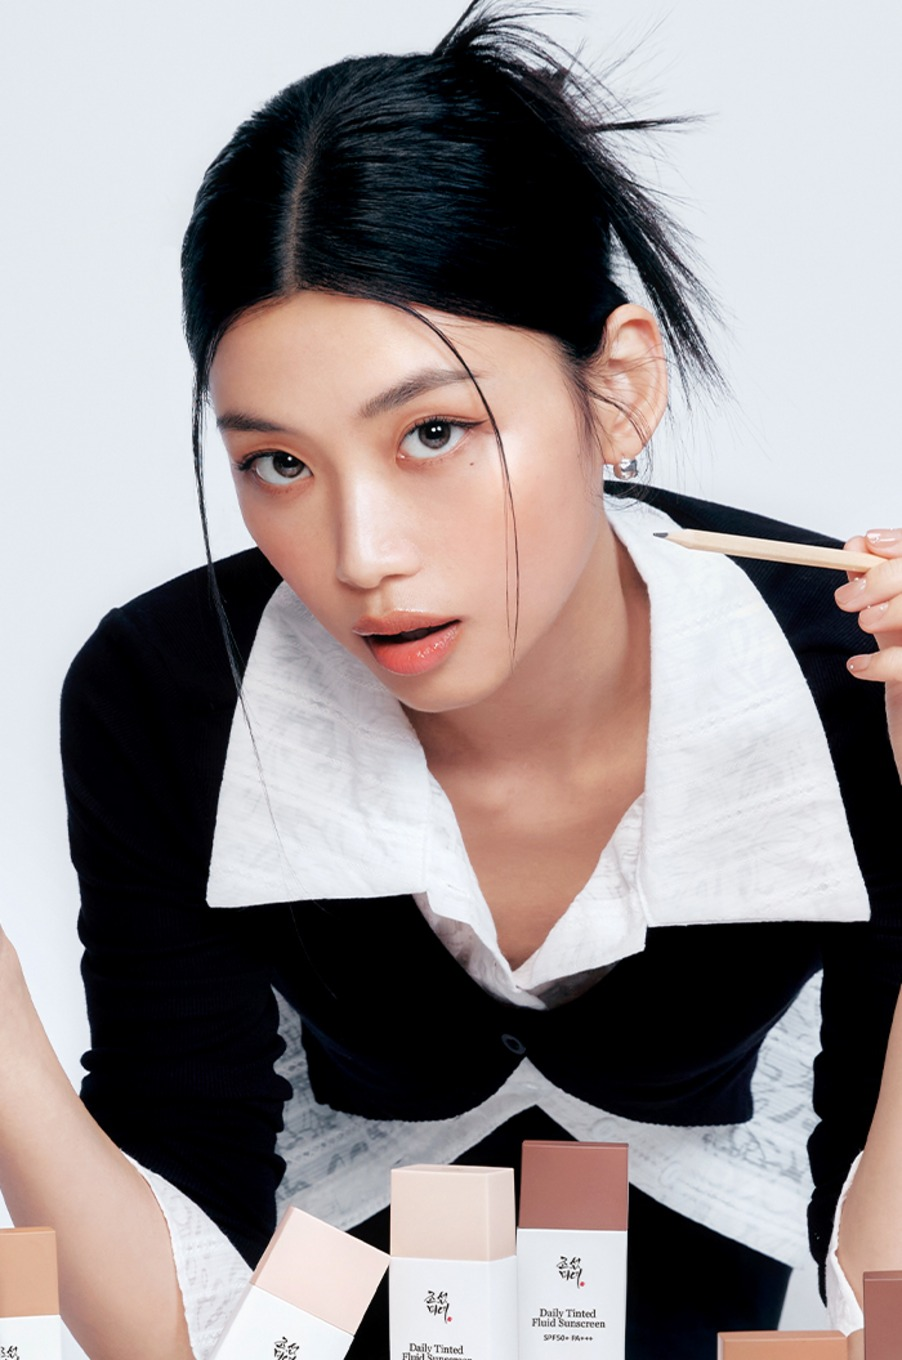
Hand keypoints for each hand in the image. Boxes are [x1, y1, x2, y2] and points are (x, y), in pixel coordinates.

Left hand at [835, 529, 901, 780]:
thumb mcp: (894, 639)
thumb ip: (882, 596)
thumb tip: (856, 550)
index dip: (901, 544)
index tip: (862, 545)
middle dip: (885, 576)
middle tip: (847, 599)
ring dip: (888, 611)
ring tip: (861, 627)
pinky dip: (883, 663)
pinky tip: (860, 670)